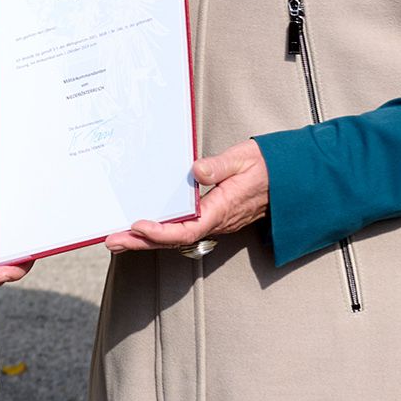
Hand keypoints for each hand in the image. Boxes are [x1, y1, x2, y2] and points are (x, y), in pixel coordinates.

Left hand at [104, 140, 269, 253]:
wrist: (289, 179)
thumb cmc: (266, 166)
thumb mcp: (244, 158)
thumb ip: (219, 165)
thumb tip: (196, 171)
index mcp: (223, 209)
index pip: (188, 229)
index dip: (162, 231)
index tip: (139, 226)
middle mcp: (217, 221)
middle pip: (175, 239)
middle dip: (141, 242)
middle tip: (112, 242)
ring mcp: (214, 222)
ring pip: (176, 237)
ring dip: (146, 240)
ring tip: (116, 240)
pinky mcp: (211, 218)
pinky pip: (182, 230)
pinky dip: (159, 233)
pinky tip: (141, 231)